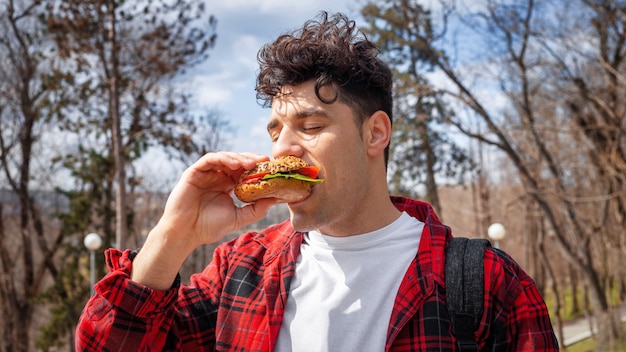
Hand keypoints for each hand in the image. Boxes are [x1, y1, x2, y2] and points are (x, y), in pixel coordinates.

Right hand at [131, 152, 276, 289]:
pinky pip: (210, 159)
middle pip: (237, 161)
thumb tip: (275, 200)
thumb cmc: (208, 227)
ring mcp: (206, 173)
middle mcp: (217, 176)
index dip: (258, 168)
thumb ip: (256, 209)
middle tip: (265, 162)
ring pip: (225, 157)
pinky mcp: (194, 172)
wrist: (185, 234)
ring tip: (252, 163)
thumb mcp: (237, 218)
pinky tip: (234, 164)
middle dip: (251, 159)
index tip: (272, 169)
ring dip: (239, 158)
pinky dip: (223, 159)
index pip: (245, 171)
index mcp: (228, 185)